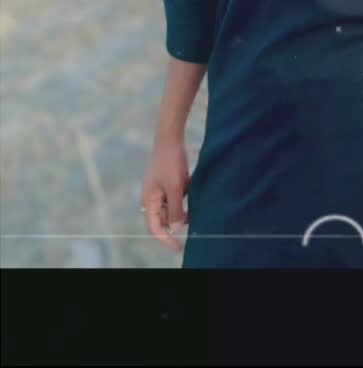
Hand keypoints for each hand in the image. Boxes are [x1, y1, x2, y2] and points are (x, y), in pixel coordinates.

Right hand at [141, 136, 189, 252]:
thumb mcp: (175, 187)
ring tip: (192, 201)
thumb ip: (175, 210)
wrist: (171, 136)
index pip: (155, 228)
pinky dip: (183, 196)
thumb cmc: (170, 162)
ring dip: (182, 207)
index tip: (179, 246)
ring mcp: (160, 188)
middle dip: (177, 220)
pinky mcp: (168, 181)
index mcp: (149, 200)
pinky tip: (190, 185)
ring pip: (172, 207)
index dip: (166, 239)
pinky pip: (176, 195)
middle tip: (192, 219)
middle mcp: (152, 197)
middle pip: (164, 218)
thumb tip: (175, 229)